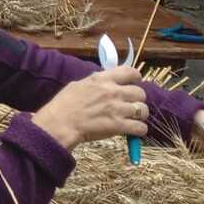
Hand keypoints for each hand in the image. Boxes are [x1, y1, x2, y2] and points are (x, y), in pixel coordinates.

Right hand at [31, 66, 147, 152]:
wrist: (59, 123)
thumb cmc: (64, 105)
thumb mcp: (78, 85)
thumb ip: (96, 83)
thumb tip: (107, 83)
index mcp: (101, 79)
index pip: (130, 72)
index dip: (135, 78)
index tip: (133, 84)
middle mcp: (112, 91)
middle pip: (140, 93)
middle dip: (137, 100)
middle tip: (130, 106)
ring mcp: (117, 108)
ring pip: (143, 110)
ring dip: (140, 116)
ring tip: (132, 119)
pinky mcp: (119, 125)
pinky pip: (141, 127)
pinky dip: (139, 130)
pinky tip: (132, 131)